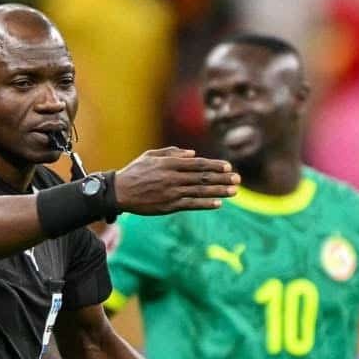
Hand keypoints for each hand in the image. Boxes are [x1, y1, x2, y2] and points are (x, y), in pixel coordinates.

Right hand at [115, 147, 239, 214]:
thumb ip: (172, 153)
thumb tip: (192, 154)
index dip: (214, 165)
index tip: (228, 167)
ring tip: (234, 191)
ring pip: (200, 191)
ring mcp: (172, 192)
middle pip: (203, 177)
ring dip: (219, 191)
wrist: (120, 192)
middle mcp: (173, 177)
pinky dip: (205, 204)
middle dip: (222, 178)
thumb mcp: (151, 156)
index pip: (198, 164)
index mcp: (170, 163)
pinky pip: (191, 204)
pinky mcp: (169, 206)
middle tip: (237, 179)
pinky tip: (218, 204)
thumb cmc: (135, 171)